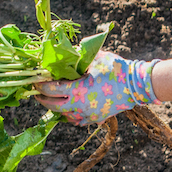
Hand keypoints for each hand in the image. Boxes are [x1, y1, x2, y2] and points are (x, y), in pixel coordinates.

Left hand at [35, 51, 161, 125]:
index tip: (35, 81)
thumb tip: (68, 51)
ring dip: (56, 109)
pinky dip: (70, 116)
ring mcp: (88, 114)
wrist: (137, 86)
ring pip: (65, 116)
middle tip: (36, 93)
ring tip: (50, 101)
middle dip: (42, 99)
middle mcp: (80, 105)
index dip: (40, 86)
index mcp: (78, 90)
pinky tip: (68, 110)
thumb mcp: (97, 58)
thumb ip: (80, 56)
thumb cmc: (117, 70)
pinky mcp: (96, 118)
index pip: (51, 90)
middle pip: (54, 106)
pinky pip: (78, 121)